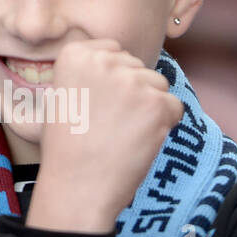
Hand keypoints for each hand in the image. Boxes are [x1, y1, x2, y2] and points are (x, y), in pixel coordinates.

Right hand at [27, 39, 184, 232]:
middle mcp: (103, 60)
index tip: (98, 102)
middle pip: (137, 67)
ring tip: (124, 132)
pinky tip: (140, 140)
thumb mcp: (61, 95)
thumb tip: (117, 65)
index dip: (111, 79)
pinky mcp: (157, 104)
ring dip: (149, 107)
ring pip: (158, 84)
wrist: (77, 186)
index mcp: (75, 54)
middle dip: (132, 91)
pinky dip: (165, 125)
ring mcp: (132, 81)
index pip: (113, 50)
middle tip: (110, 122)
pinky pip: (175, 106)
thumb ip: (87, 72)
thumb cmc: (67, 146)